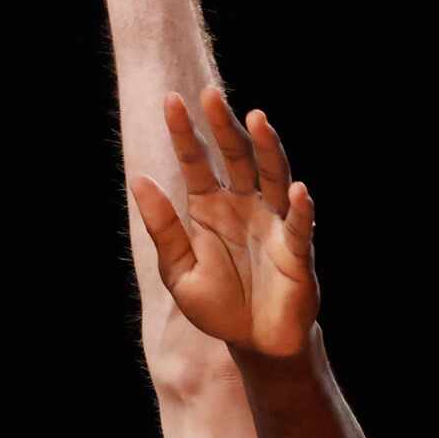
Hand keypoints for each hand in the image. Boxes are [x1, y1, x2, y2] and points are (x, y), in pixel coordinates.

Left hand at [132, 87, 317, 356]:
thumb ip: (162, 227)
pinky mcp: (296, 251)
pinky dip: (300, 209)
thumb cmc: (218, 305)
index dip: (185, 133)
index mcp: (209, 207)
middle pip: (236, 157)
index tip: (171, 100)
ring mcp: (272, 223)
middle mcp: (243, 205)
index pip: (196, 161)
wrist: (254, 343)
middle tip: (211, 93)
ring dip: (267, 149)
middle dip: (224, 126)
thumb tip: (138, 178)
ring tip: (257, 119)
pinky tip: (298, 190)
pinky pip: (299, 226)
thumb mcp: (179, 271)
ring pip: (272, 176)